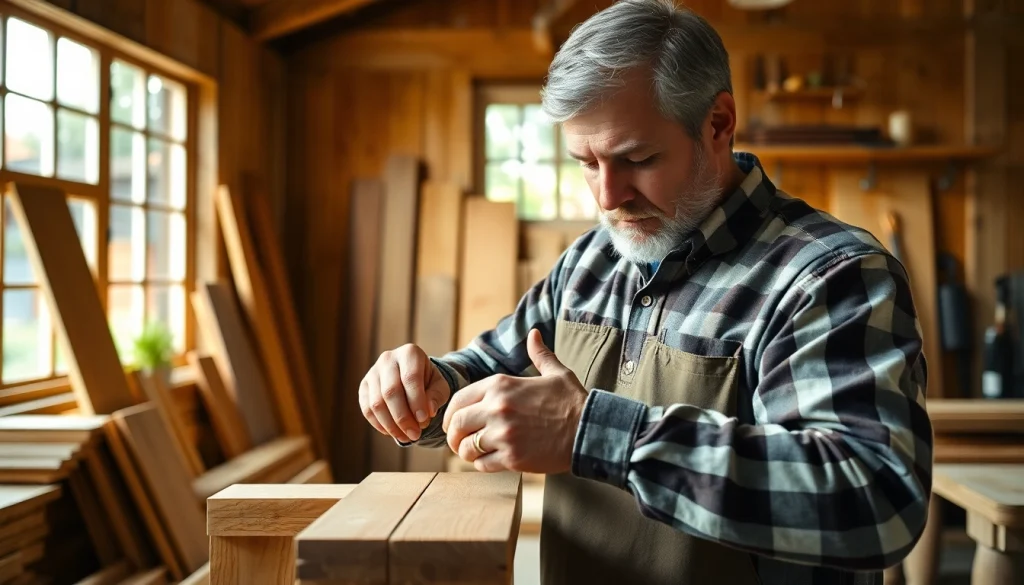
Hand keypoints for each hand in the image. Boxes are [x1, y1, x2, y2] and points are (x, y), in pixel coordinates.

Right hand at [359, 343, 450, 442]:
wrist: (413, 378)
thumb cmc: (429, 382)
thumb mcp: (440, 386)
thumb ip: (437, 397)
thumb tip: (429, 411)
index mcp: (409, 353)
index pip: (410, 378)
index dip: (416, 402)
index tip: (424, 421)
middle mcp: (388, 358)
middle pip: (391, 391)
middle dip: (403, 418)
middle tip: (415, 434)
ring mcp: (373, 372)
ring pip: (377, 403)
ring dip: (392, 425)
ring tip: (406, 437)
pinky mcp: (364, 386)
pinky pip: (367, 409)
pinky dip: (379, 425)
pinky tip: (393, 433)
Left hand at [442, 329, 587, 473]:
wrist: (589, 431)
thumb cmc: (573, 402)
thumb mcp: (556, 372)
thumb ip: (539, 354)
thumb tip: (534, 334)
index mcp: (501, 385)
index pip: (459, 399)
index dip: (451, 413)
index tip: (454, 421)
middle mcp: (497, 408)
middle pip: (457, 424)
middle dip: (453, 435)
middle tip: (458, 441)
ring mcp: (503, 434)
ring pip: (466, 447)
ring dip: (466, 452)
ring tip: (473, 452)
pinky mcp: (512, 458)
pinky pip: (481, 464)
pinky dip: (481, 464)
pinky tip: (489, 461)